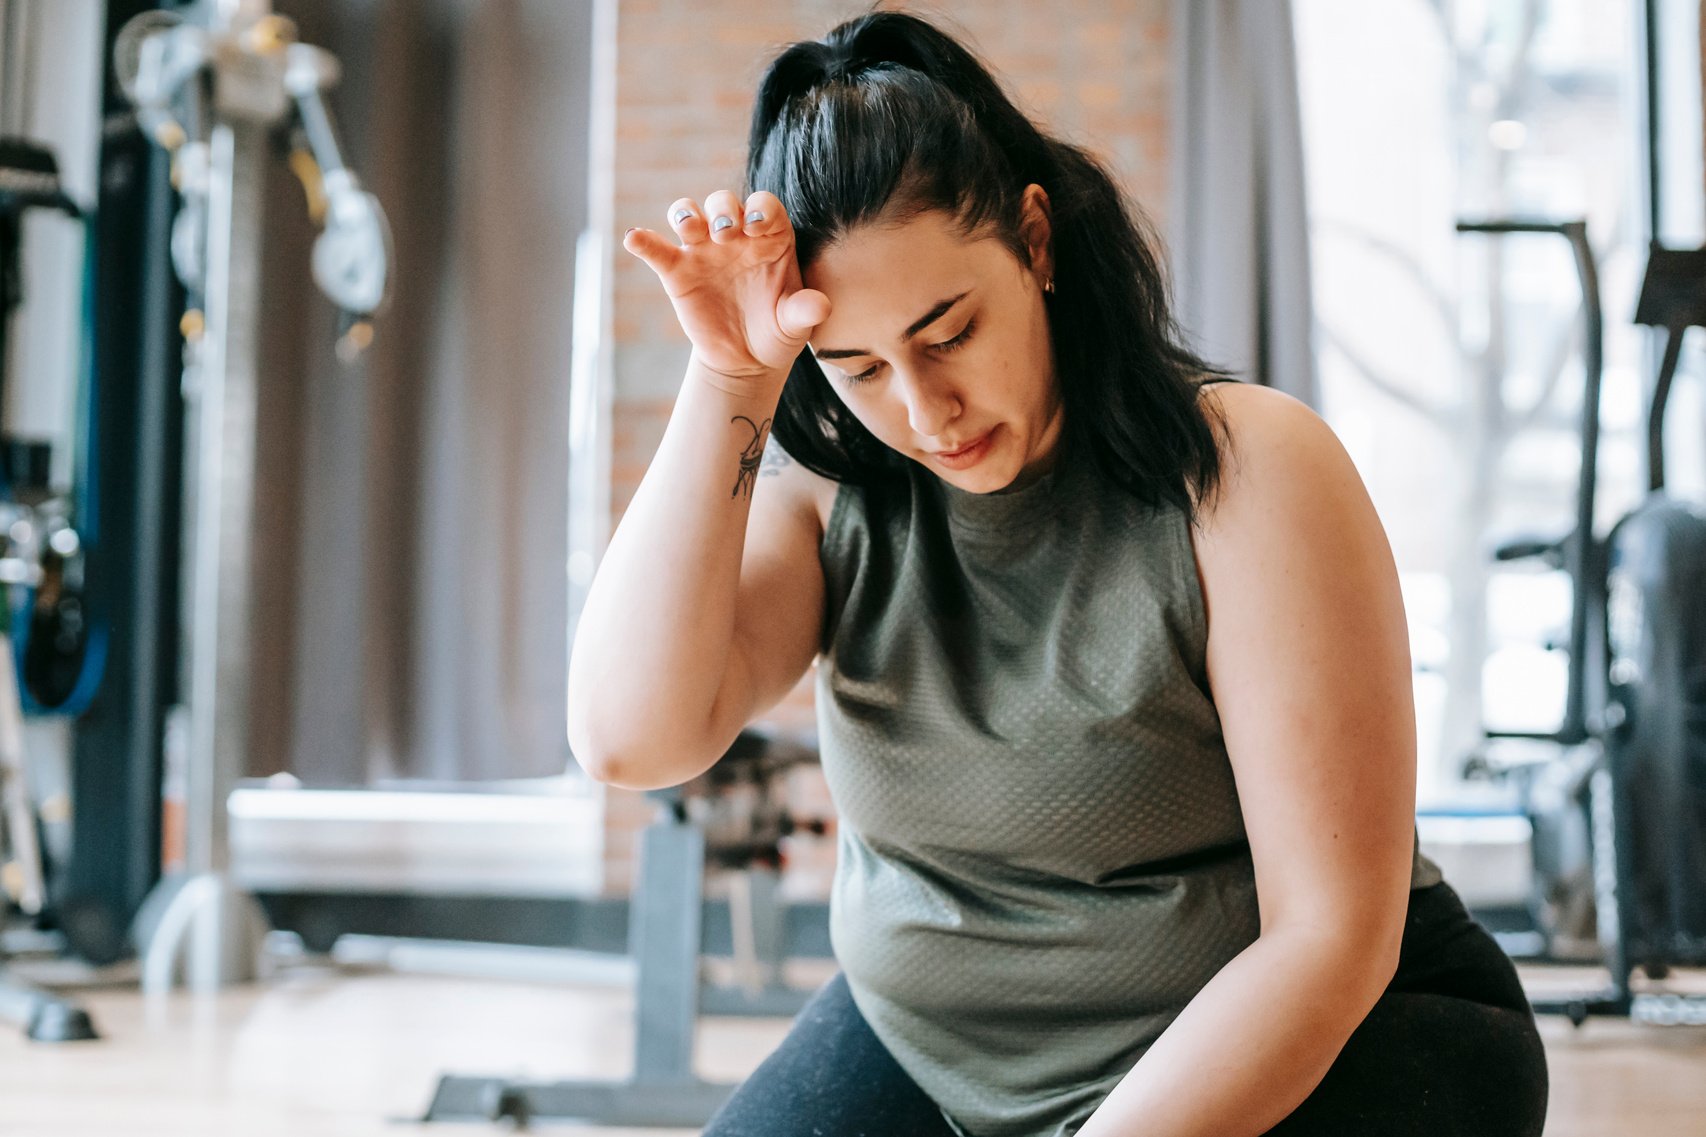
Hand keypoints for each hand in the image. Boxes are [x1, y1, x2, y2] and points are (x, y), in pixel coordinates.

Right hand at [623, 190, 831, 393]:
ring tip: (690, 229)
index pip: (765, 206)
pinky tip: (634, 238)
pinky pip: (657, 250)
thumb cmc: (777, 332)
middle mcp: (735, 237)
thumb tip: (821, 306)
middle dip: (722, 210)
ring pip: (689, 214)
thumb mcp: (795, 324)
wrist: (746, 361)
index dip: (760, 208)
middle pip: (724, 202)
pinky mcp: (678, 272)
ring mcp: (704, 251)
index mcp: (770, 239)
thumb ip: (806, 310)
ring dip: (686, 214)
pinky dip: (643, 241)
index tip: (757, 227)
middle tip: (725, 234)